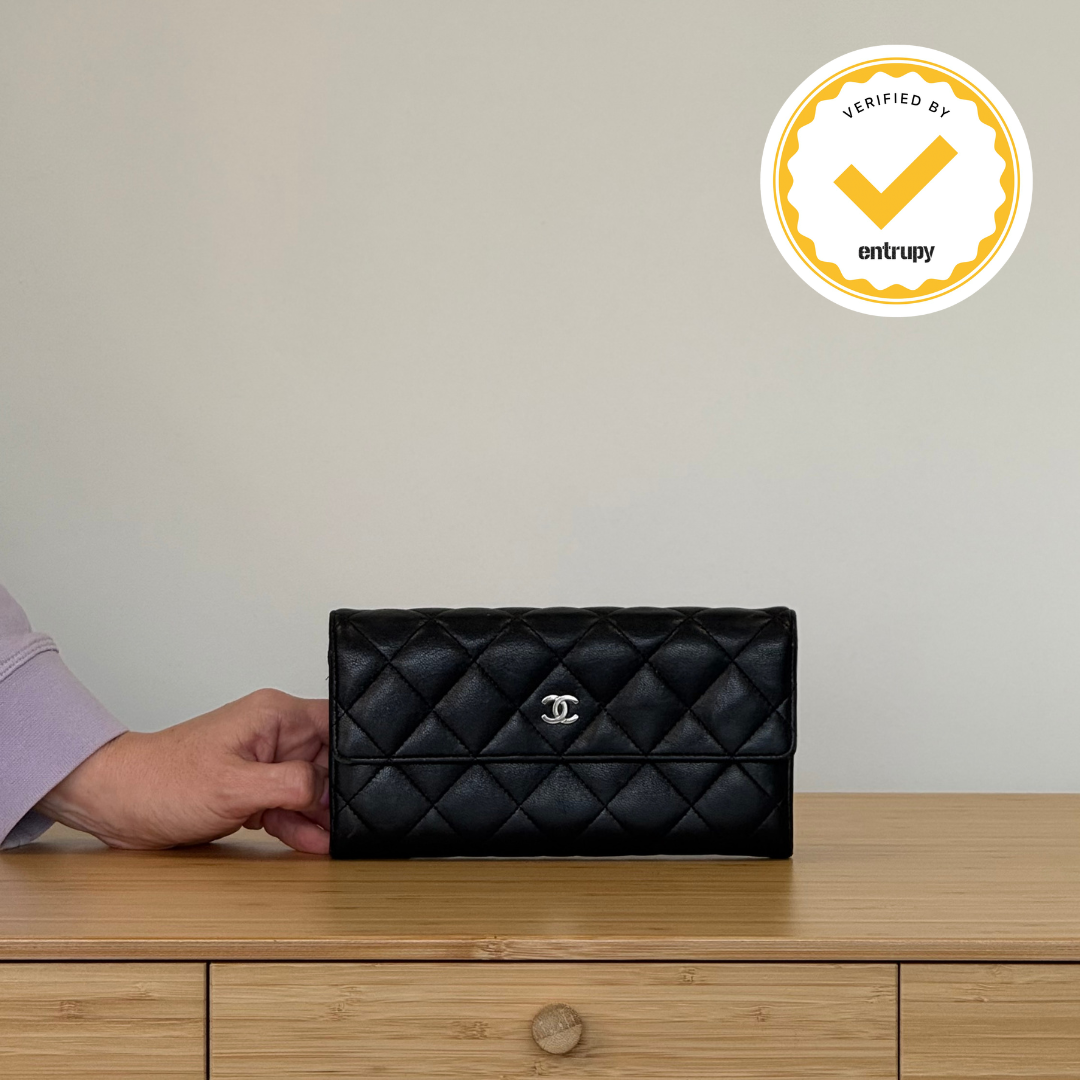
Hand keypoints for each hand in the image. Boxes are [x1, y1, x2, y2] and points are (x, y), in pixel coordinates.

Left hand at [36, 689, 330, 853]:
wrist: (116, 804)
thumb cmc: (163, 783)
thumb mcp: (235, 787)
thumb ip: (291, 785)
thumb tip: (327, 789)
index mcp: (275, 716)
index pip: (337, 723)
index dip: (358, 751)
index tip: (373, 780)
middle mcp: (273, 733)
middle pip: (328, 760)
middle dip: (340, 792)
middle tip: (359, 820)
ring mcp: (263, 761)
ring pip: (310, 787)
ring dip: (321, 814)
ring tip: (340, 838)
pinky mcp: (252, 787)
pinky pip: (288, 804)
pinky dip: (299, 824)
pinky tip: (314, 842)